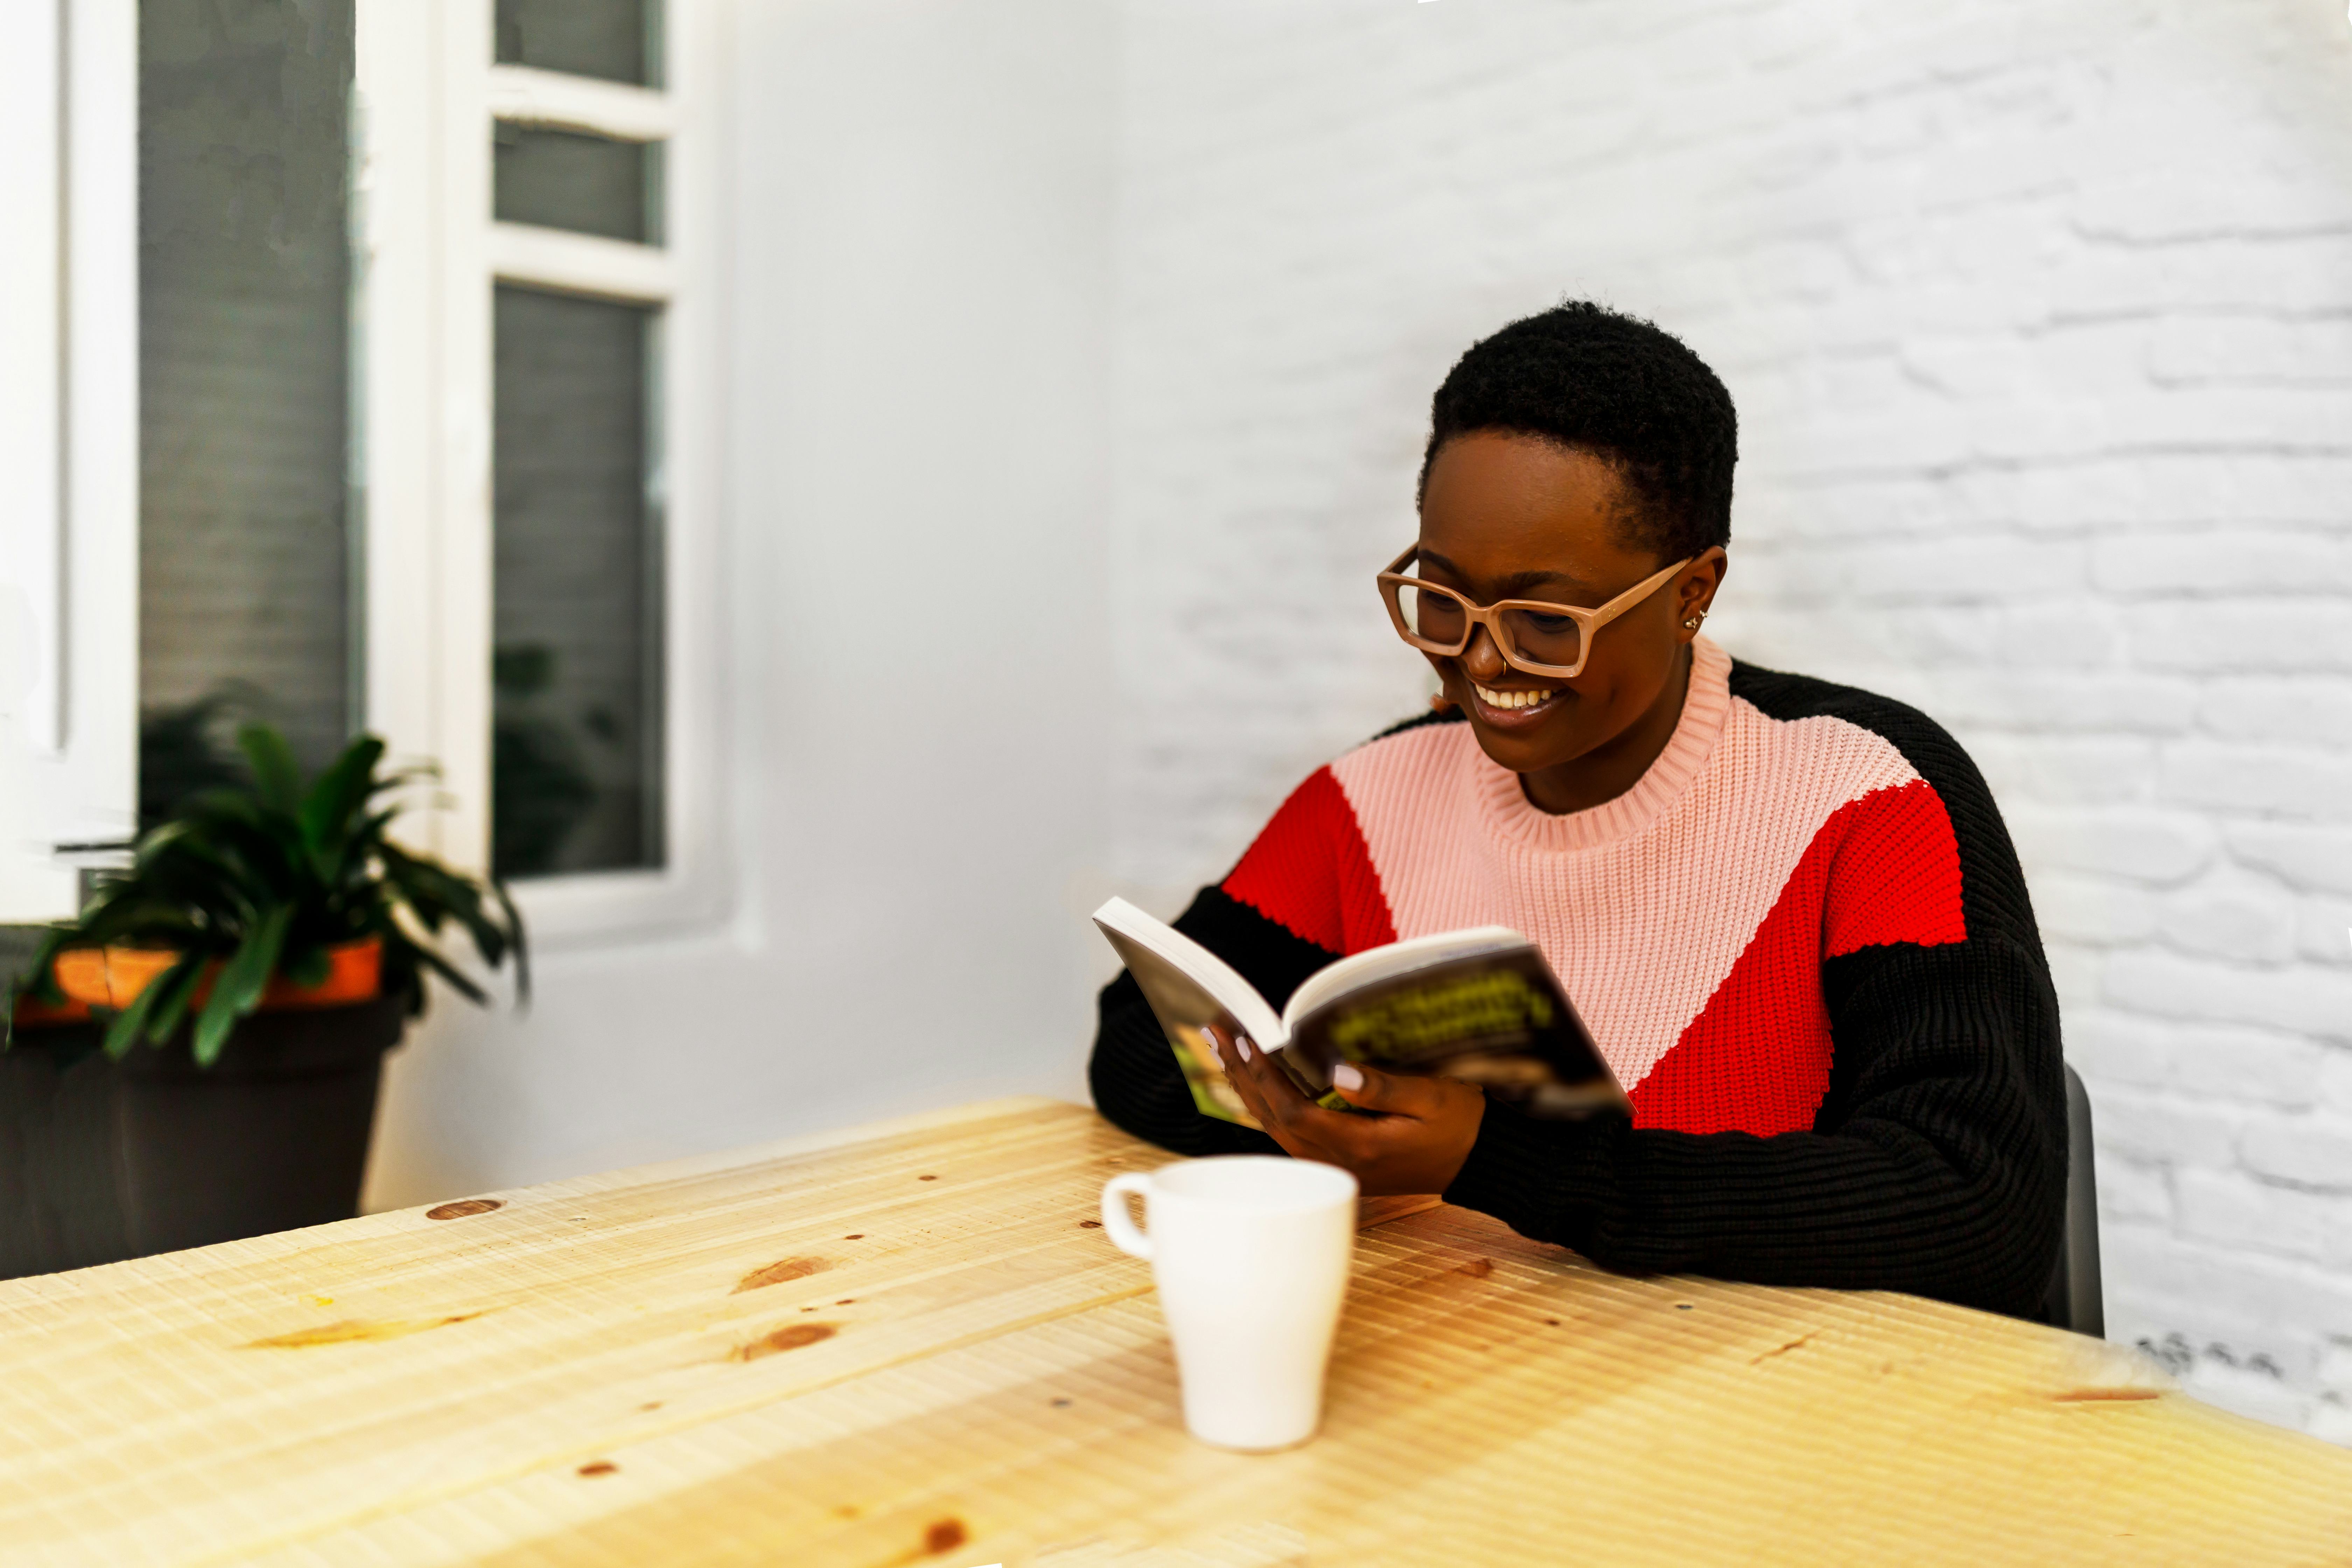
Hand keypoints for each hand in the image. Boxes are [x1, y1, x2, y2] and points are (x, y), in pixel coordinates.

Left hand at [1207, 1024, 1485, 1196]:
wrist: (1482, 1163)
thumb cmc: (1462, 1126)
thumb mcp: (1433, 1098)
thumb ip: (1385, 1087)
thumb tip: (1337, 1074)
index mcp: (1359, 1146)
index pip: (1292, 1111)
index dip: (1264, 1076)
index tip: (1245, 1040)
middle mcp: (1340, 1162)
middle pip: (1273, 1120)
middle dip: (1242, 1075)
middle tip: (1216, 1034)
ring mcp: (1339, 1167)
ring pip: (1277, 1130)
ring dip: (1250, 1090)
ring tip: (1226, 1052)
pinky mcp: (1343, 1163)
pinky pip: (1293, 1135)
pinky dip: (1269, 1106)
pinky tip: (1259, 1085)